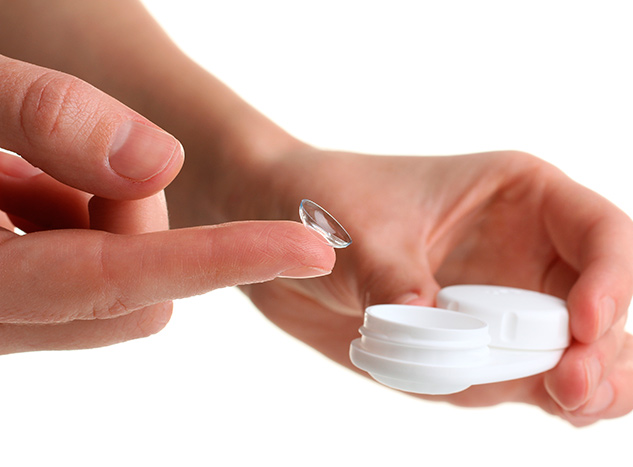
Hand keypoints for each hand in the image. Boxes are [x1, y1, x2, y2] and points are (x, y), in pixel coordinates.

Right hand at [0, 55, 334, 353]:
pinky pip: (78, 268)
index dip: (222, 259)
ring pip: (109, 283)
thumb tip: (158, 161)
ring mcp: (6, 314)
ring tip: (27, 160)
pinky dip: (76, 219)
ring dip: (101, 214)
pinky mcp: (14, 296)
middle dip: (141, 222)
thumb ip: (44, 119)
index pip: (120, 282)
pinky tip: (24, 176)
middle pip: (133, 296)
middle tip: (81, 150)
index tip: (310, 247)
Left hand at [217, 148, 632, 426]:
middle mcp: (526, 254)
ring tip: (567, 403)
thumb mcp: (360, 229)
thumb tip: (425, 323)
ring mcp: (505, 307)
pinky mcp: (477, 350)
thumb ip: (395, 277)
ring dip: (589, 388)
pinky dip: (545, 400)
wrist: (279, 233)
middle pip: (607, 307)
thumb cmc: (326, 201)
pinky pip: (530, 382)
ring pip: (584, 354)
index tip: (581, 327)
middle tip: (570, 388)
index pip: (604, 236)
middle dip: (605, 352)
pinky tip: (546, 406)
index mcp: (521, 198)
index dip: (612, 282)